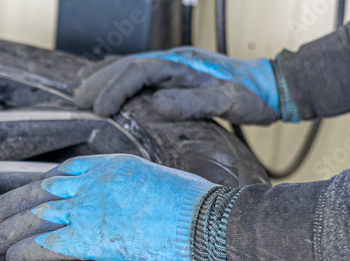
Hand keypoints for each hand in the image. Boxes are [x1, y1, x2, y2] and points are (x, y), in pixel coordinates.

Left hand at [0, 154, 231, 260]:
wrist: (213, 223)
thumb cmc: (201, 209)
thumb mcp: (162, 184)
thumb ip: (136, 191)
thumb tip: (132, 205)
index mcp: (114, 166)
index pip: (66, 170)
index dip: (42, 184)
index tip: (30, 193)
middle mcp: (96, 183)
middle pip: (44, 190)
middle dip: (16, 203)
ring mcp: (91, 209)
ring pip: (38, 216)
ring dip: (12, 228)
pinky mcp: (92, 239)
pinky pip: (46, 245)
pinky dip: (24, 251)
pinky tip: (11, 258)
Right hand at [74, 47, 293, 124]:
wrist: (271, 88)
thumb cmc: (250, 97)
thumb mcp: (224, 102)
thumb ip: (191, 103)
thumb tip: (156, 103)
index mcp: (181, 65)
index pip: (137, 72)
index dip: (115, 89)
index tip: (99, 109)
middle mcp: (174, 61)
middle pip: (127, 66)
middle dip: (100, 81)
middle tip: (78, 99)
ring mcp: (174, 66)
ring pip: (131, 67)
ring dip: (105, 79)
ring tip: (82, 92)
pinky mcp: (177, 74)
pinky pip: (141, 73)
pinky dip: (120, 78)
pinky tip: (110, 85)